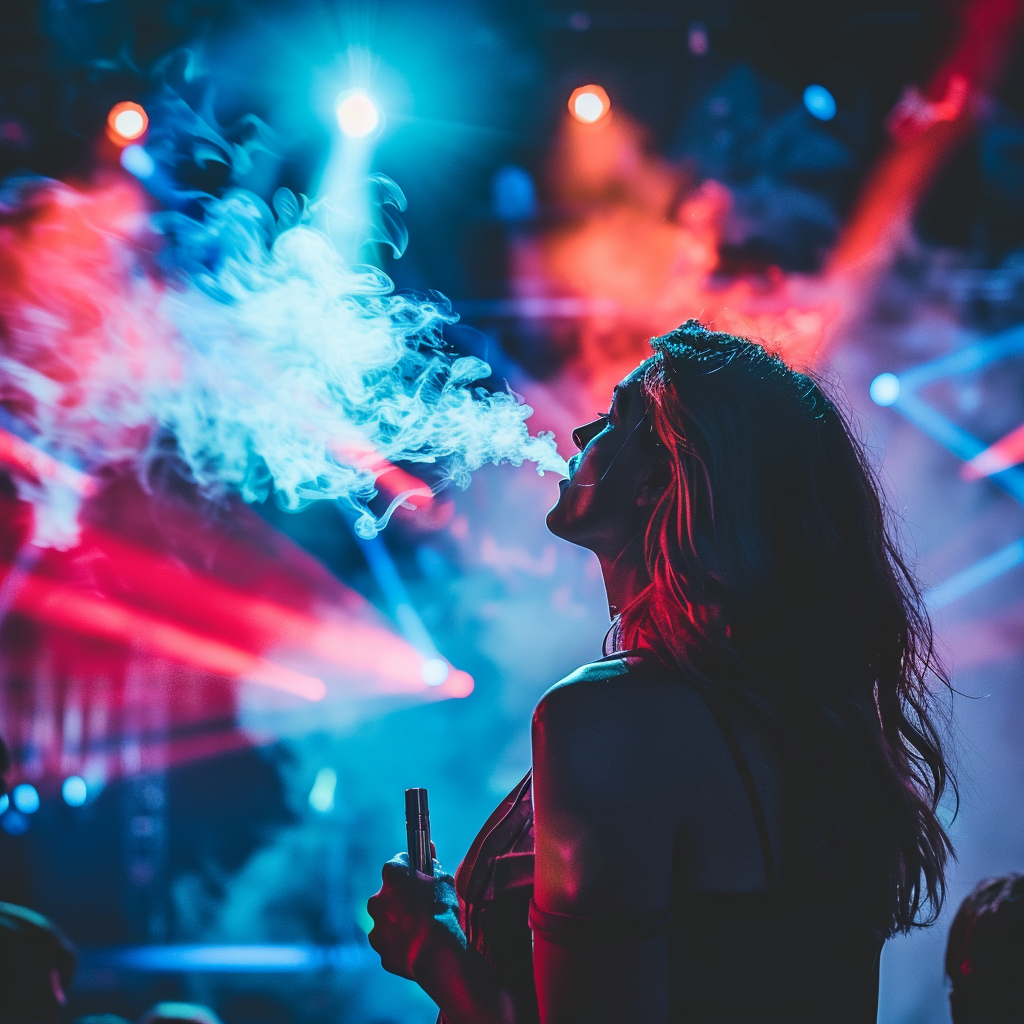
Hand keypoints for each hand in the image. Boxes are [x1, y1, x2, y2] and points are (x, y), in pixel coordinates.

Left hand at [367, 852, 464, 980]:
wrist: (437, 952)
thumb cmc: (442, 910)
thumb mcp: (443, 879)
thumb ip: (432, 864)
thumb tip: (429, 847)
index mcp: (391, 876)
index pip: (397, 865)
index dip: (408, 869)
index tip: (418, 875)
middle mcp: (377, 899)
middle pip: (387, 895)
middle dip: (399, 898)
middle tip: (419, 905)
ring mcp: (376, 927)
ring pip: (386, 921)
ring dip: (398, 923)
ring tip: (420, 930)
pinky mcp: (381, 952)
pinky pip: (391, 945)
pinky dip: (400, 945)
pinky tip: (418, 947)